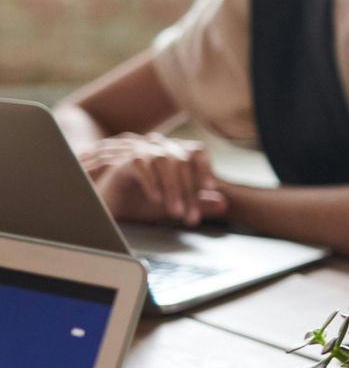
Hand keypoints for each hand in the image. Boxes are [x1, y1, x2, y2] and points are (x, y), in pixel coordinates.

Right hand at [80, 133, 227, 226]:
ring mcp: (139, 152)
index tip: (211, 190)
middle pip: (182, 160)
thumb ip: (197, 203)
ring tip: (175, 213)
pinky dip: (151, 182)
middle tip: (191, 218)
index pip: (196, 151)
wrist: (104, 207)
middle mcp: (158, 149)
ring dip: (173, 189)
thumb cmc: (138, 203)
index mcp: (173, 155)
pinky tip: (155, 200)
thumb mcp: (173, 205)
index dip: (205, 168)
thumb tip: (224, 204)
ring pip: (164, 161)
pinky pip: (140, 164)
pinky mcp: (121, 162)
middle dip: (189, 191)